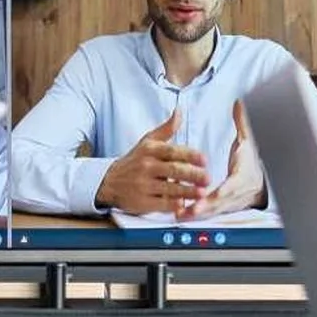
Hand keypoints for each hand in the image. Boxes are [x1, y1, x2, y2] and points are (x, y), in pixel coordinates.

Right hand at [93, 106, 208, 214]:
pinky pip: (160, 204)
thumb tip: (180, 111)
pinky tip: (185, 205)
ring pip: (168, 188)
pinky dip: (173, 205)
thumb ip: (167, 129)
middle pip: (172, 170)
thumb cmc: (134, 161)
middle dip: (192, 175)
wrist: (108, 182)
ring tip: (202, 193)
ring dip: (187, 191)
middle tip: (207, 178)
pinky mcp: (141, 202)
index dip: (190, 155)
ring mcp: (143, 185)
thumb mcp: (147, 141)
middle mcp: (146, 167)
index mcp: (150, 150)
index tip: (204, 160)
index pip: (172, 151)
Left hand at [183, 102, 267, 217]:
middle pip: (221, 202)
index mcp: (244, 176)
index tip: (205, 195)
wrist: (264, 179)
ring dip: (197, 214)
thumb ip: (242, 123)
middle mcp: (239, 192)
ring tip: (179, 214)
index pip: (232, 186)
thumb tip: (240, 102)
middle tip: (187, 210)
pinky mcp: (226, 207)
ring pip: (214, 210)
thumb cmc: (251, 159)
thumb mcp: (248, 140)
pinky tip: (182, 215)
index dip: (219, 192)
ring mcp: (232, 202)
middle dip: (204, 207)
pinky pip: (211, 212)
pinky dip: (198, 215)